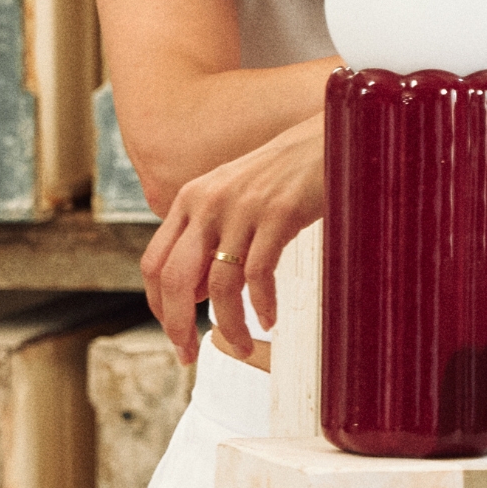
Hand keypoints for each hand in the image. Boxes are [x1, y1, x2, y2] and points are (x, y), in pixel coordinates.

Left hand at [139, 115, 324, 364]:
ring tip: (244, 345)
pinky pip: (258, 274)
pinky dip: (261, 304)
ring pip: (218, 285)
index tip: (175, 335)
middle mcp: (208, 202)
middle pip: (174, 279)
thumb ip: (209, 234)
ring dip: (228, 324)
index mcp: (190, 198)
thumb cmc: (288, 171)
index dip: (159, 307)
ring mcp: (242, 207)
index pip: (154, 264)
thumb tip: (193, 292)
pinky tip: (270, 317)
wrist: (332, 132)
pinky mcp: (278, 214)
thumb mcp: (235, 196)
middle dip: (178, 326)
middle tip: (190, 355)